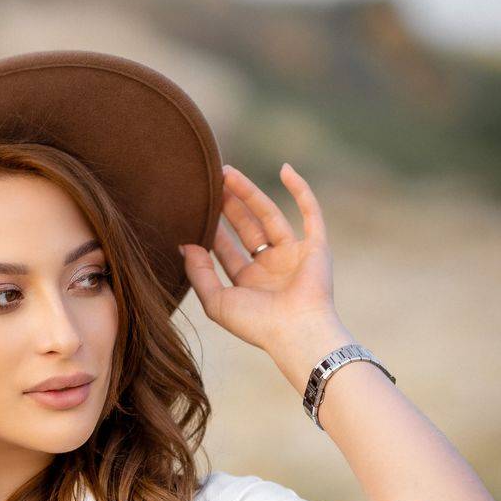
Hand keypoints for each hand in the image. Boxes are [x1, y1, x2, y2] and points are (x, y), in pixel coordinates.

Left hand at [180, 162, 339, 355]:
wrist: (296, 331)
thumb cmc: (255, 324)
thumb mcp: (216, 301)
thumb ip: (198, 274)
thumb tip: (184, 245)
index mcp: (249, 283)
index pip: (227, 250)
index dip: (213, 229)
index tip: (196, 209)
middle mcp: (272, 268)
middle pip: (247, 228)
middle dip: (229, 206)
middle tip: (211, 181)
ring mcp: (294, 255)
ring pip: (270, 215)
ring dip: (251, 193)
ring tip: (228, 172)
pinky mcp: (316, 247)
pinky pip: (310, 212)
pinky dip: (300, 191)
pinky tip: (285, 169)